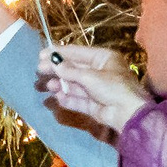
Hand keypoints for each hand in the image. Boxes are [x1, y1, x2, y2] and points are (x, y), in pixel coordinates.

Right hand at [39, 44, 153, 131]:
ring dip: (60, 85)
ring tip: (47, 85)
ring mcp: (96, 89)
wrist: (127, 113)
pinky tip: (57, 98)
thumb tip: (53, 63)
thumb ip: (70, 71)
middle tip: (39, 70)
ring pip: (74, 85)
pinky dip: (67, 99)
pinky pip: (77, 100)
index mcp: (103, 58)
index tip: (42, 54)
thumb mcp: (90, 76)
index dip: (60, 53)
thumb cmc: (113, 87)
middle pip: (74, 69)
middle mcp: (99, 72)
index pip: (78, 53)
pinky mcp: (93, 104)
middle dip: (57, 70)